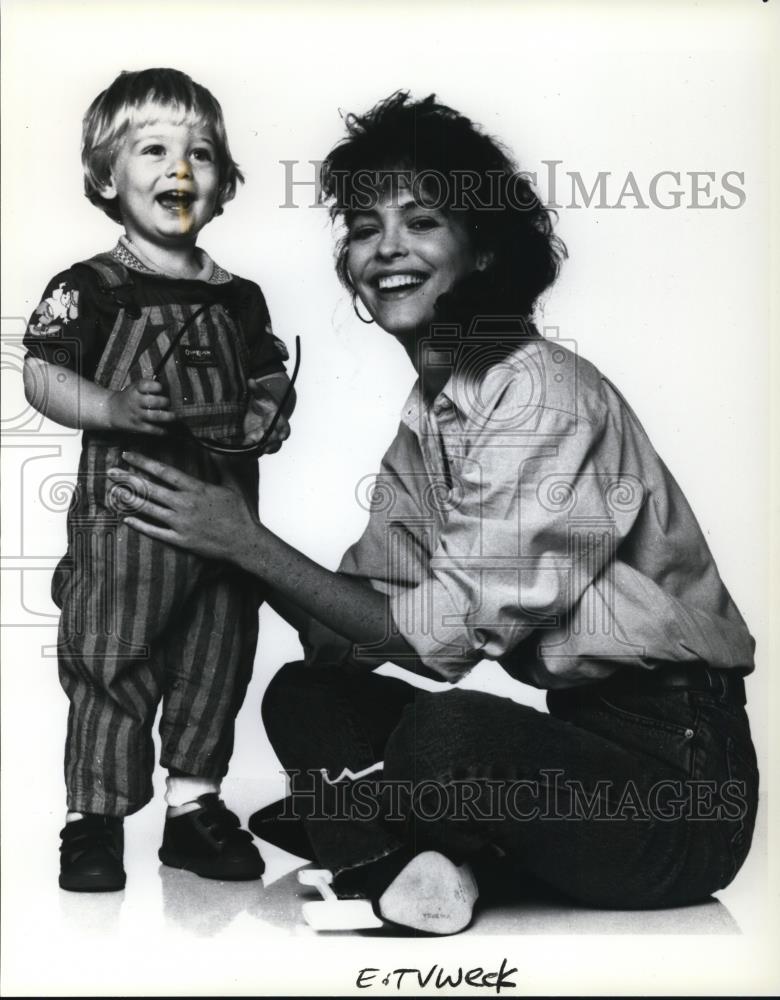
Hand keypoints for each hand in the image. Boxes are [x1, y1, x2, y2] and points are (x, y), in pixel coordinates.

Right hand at [107, 380, 174, 434]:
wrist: (111, 410)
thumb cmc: (129, 397)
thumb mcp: (134, 387)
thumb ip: (148, 386)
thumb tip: (169, 388)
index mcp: (135, 390)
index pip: (145, 385)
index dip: (155, 386)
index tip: (161, 388)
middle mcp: (135, 402)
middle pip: (152, 401)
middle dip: (164, 402)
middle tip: (168, 402)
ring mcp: (136, 415)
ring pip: (154, 416)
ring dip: (167, 417)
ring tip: (175, 416)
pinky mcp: (137, 426)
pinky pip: (151, 429)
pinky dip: (160, 431)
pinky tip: (167, 430)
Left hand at [107, 452, 259, 560]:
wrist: (245, 542)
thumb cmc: (240, 513)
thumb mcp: (234, 485)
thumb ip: (222, 466)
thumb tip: (216, 448)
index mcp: (197, 488)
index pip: (164, 471)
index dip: (143, 462)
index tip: (128, 455)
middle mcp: (185, 504)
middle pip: (150, 488)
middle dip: (128, 478)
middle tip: (110, 472)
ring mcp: (181, 523)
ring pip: (149, 509)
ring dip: (129, 500)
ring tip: (114, 492)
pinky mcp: (181, 540)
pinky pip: (155, 532)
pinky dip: (140, 525)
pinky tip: (127, 519)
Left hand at [243, 378, 290, 453]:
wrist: (261, 410)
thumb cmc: (263, 402)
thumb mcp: (260, 394)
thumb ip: (256, 389)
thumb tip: (251, 381)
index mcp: (278, 418)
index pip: (283, 426)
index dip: (284, 431)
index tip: (282, 436)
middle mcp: (275, 430)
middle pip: (277, 440)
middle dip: (271, 442)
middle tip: (264, 444)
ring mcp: (267, 438)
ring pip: (270, 448)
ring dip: (263, 450)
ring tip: (257, 452)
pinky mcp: (258, 442)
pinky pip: (258, 450)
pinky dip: (253, 453)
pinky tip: (246, 454)